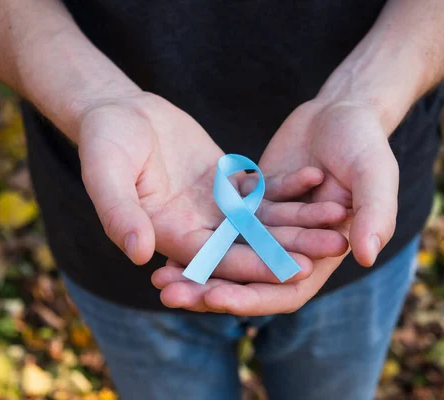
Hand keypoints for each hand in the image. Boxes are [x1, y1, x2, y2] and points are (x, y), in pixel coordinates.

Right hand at [76, 91, 348, 283]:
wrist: (117, 112)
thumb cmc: (104, 141)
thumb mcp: (105, 173)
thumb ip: (120, 212)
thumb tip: (138, 252)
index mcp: (168, 235)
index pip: (217, 259)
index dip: (257, 265)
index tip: (296, 269)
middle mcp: (195, 228)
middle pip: (250, 244)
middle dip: (292, 246)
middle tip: (335, 246)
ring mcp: (212, 207)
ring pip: (262, 218)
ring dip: (299, 218)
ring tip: (339, 215)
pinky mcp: (224, 184)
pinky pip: (260, 189)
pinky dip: (287, 185)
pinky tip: (318, 179)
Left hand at [153, 97, 397, 314]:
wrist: (341, 111)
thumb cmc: (365, 143)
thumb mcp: (375, 174)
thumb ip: (374, 213)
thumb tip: (365, 255)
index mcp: (322, 256)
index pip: (284, 290)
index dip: (252, 297)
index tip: (216, 299)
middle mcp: (291, 250)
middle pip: (247, 281)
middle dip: (209, 291)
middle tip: (169, 294)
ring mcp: (267, 230)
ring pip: (227, 258)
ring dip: (196, 270)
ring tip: (158, 277)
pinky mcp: (250, 209)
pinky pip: (218, 228)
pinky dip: (197, 236)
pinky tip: (161, 240)